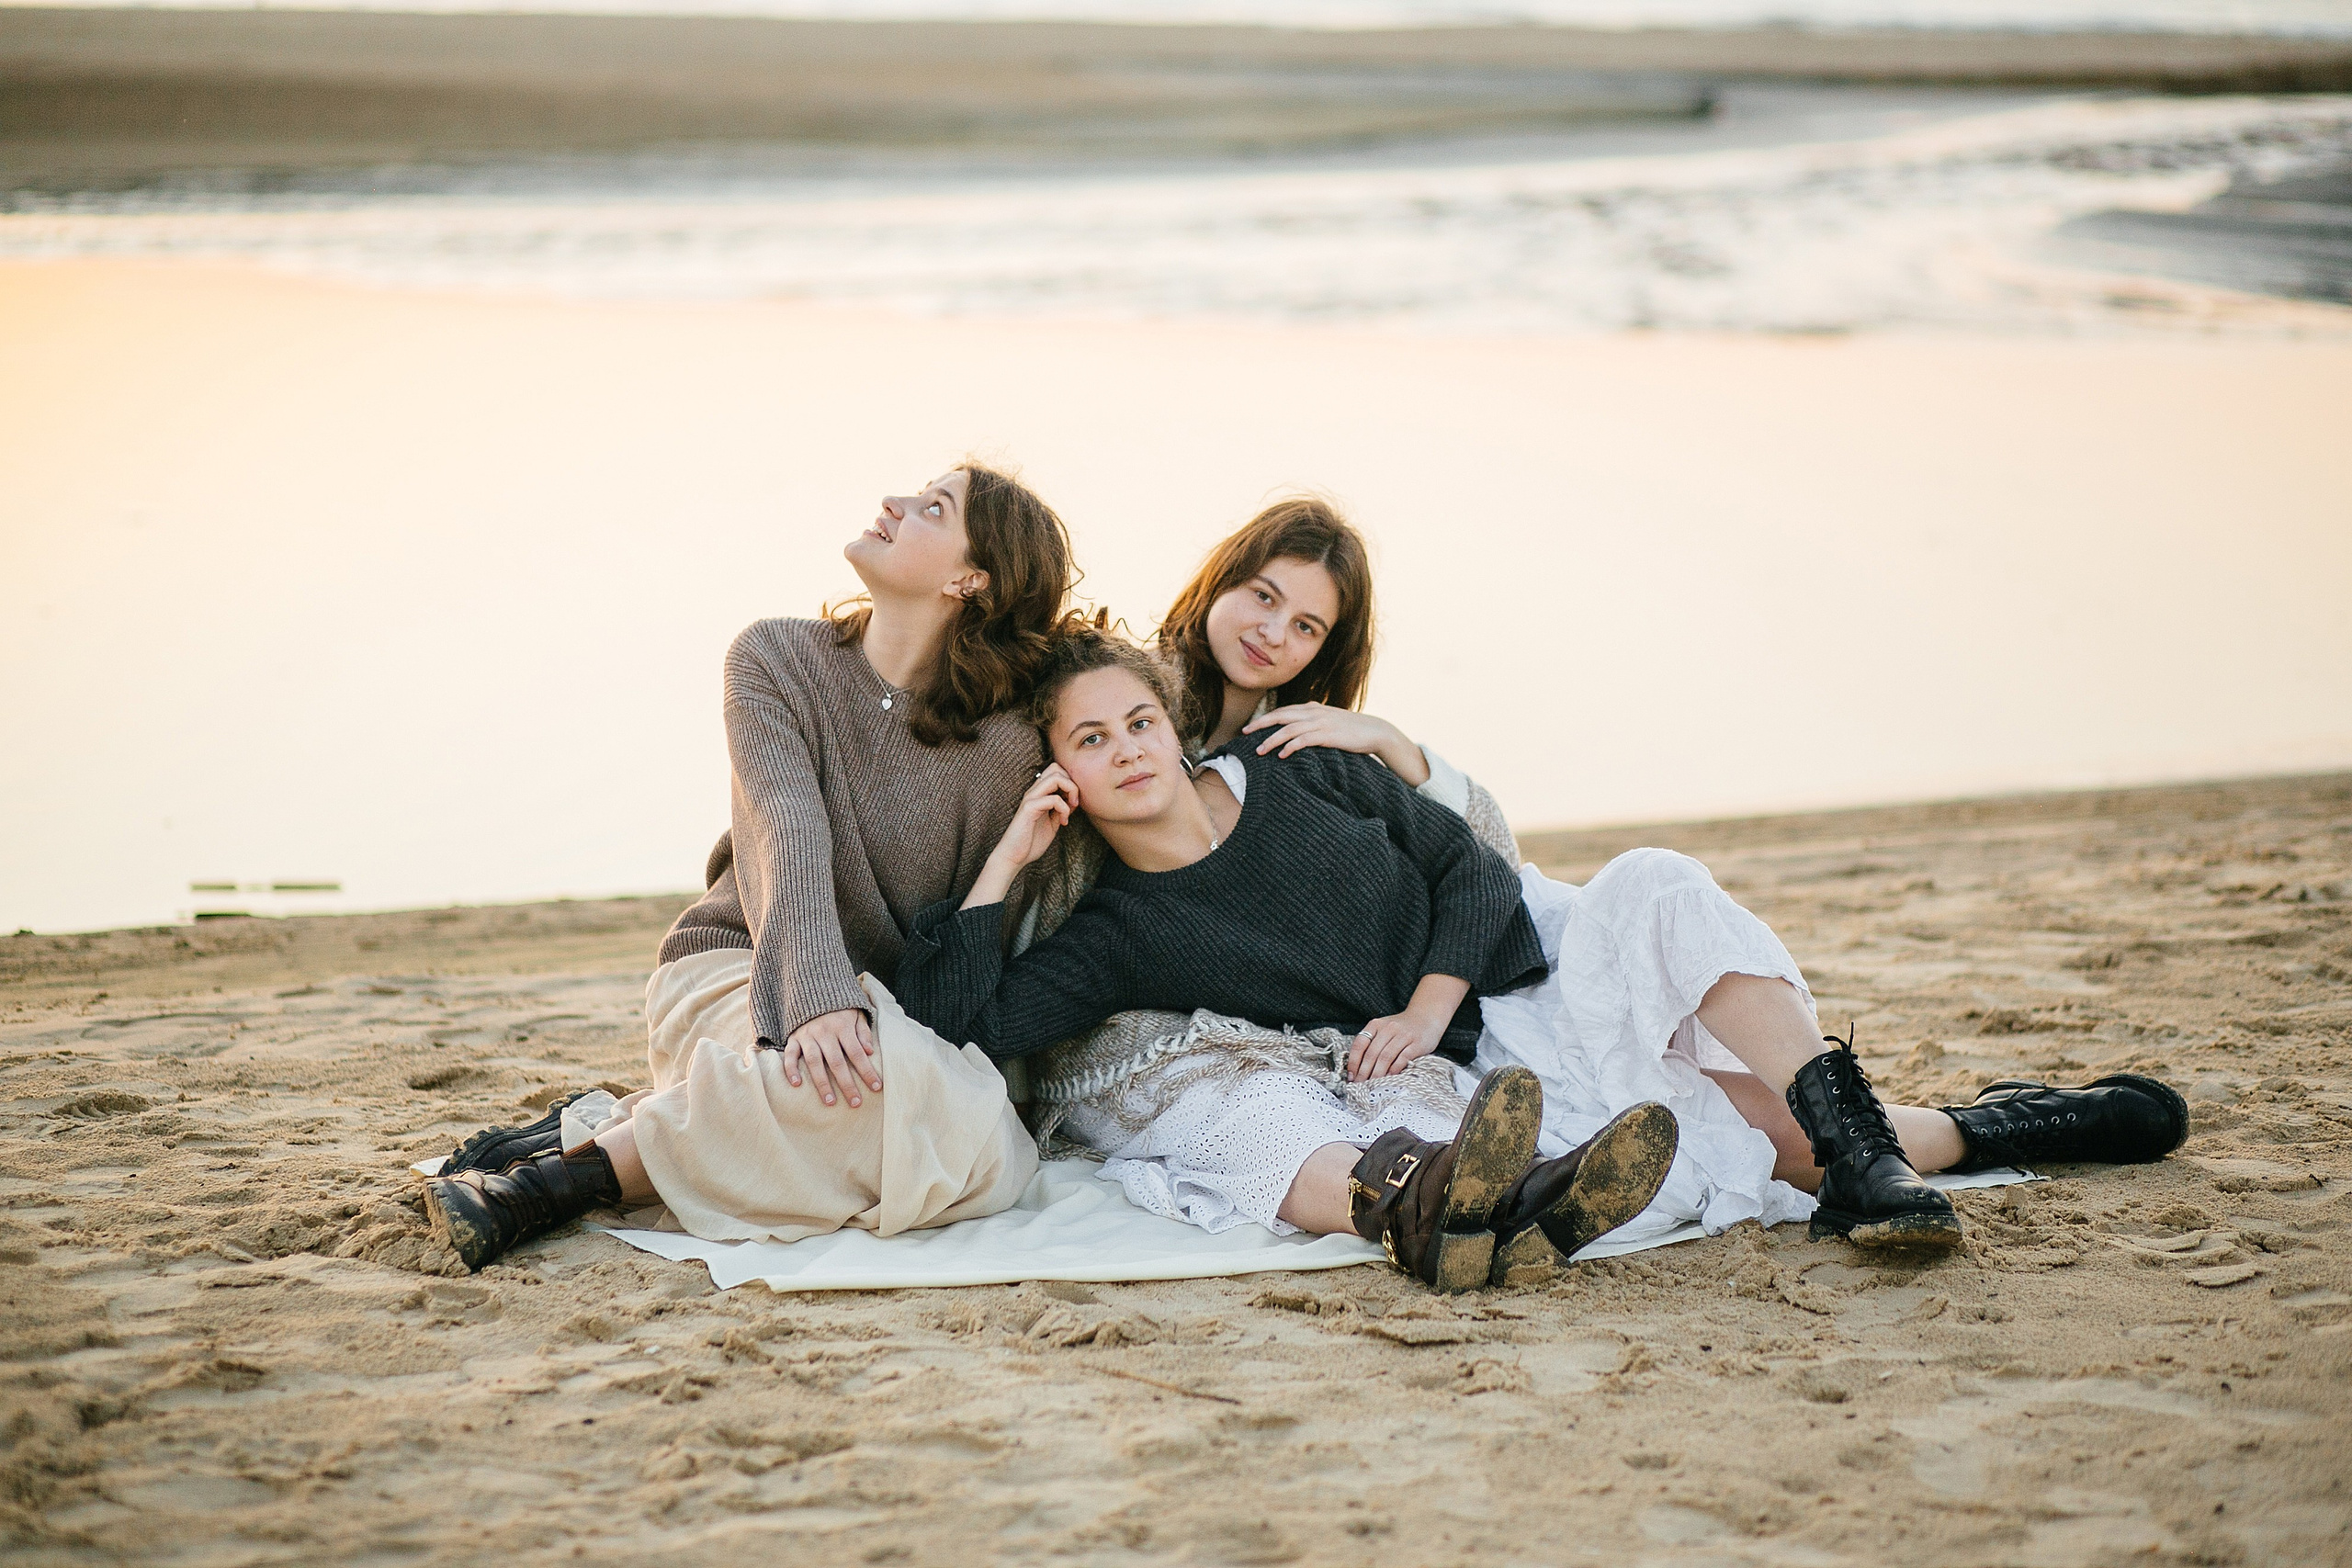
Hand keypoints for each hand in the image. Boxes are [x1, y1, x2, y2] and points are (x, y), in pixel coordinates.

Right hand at [778, 1008, 879, 1106]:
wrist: (811, 991)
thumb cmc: (839, 1008)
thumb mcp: (856, 1013)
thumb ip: (863, 1032)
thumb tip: (870, 1051)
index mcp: (843, 1026)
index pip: (857, 1053)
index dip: (867, 1071)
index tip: (876, 1087)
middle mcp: (824, 1032)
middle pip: (837, 1062)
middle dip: (847, 1084)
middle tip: (855, 1103)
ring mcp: (807, 1036)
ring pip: (814, 1062)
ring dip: (822, 1083)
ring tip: (829, 1102)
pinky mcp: (793, 1038)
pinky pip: (790, 1054)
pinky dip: (791, 1069)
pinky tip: (796, 1084)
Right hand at [992, 765, 1076, 873]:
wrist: (1013, 857)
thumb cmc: (1031, 841)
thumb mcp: (1052, 823)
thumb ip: (1060, 810)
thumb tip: (1073, 801)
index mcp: (1038, 794)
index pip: (1055, 770)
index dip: (1069, 782)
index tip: (1073, 802)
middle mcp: (1033, 792)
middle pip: (1056, 768)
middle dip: (1072, 783)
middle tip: (1074, 803)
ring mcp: (1030, 798)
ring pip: (1055, 777)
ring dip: (1070, 791)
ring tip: (1071, 809)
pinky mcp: (1029, 809)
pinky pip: (1053, 799)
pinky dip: (1064, 809)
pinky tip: (1063, 822)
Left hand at [1243, 703, 1427, 786]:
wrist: (1375, 731)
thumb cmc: (1350, 729)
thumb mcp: (1329, 720)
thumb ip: (1313, 719)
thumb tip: (1297, 726)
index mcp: (1312, 708)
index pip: (1282, 711)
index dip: (1264, 719)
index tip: (1248, 728)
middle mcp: (1313, 712)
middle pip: (1280, 716)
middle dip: (1260, 725)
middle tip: (1243, 734)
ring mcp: (1320, 723)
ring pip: (1288, 729)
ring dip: (1271, 740)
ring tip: (1259, 751)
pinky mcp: (1327, 735)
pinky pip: (1304, 740)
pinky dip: (1290, 747)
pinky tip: (1281, 756)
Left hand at [1347, 1010, 1443, 1081]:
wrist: (1426, 1017)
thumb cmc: (1401, 1028)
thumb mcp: (1384, 1029)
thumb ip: (1372, 1043)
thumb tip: (1357, 1068)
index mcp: (1376, 1024)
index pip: (1359, 1044)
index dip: (1353, 1062)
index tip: (1350, 1076)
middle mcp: (1388, 1028)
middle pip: (1372, 1053)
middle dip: (1364, 1072)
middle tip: (1360, 1085)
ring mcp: (1403, 1035)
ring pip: (1385, 1057)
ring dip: (1377, 1074)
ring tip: (1372, 1085)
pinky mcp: (1416, 1044)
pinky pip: (1402, 1059)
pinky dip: (1394, 1070)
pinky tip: (1389, 1078)